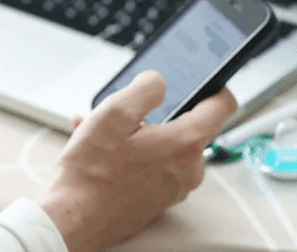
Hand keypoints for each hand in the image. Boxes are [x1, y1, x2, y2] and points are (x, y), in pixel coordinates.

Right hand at [38, 71, 235, 251]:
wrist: (75, 217)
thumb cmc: (91, 172)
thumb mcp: (113, 114)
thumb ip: (144, 89)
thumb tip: (158, 81)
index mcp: (185, 143)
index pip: (222, 106)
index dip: (214, 86)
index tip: (204, 79)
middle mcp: (188, 168)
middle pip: (187, 126)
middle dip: (156, 114)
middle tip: (126, 112)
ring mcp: (176, 187)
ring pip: (166, 146)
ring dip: (139, 133)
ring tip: (102, 132)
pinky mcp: (160, 199)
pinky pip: (155, 165)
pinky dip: (134, 153)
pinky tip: (103, 149)